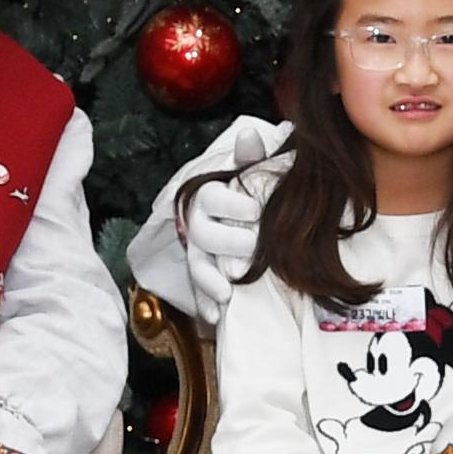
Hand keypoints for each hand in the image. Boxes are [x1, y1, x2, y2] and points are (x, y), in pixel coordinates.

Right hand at [173, 116, 289, 318]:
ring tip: (228, 293)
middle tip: (252, 249)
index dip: (232, 205)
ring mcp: (198, 253)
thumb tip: (250, 136)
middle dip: (228, 244)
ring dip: (210, 281)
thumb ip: (251, 158)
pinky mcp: (202, 277)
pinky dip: (206, 306)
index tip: (255, 211)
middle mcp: (198, 224)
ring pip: (197, 265)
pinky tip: (217, 317)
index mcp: (209, 196)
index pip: (212, 198)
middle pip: (204, 234)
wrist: (240, 220)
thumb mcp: (251, 174)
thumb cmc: (249, 194)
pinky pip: (198, 293)